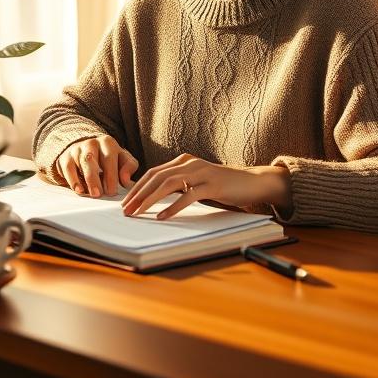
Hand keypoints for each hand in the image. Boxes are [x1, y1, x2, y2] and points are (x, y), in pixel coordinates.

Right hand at [56, 136, 138, 197]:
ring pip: (82, 163)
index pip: (110, 158)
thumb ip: (128, 167)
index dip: (112, 175)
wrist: (85, 149)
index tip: (112, 191)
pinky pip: (68, 168)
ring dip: (88, 179)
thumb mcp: (121, 159)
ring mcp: (77, 149)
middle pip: (93, 158)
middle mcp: (92, 143)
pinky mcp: (66, 158)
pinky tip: (79, 190)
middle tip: (102, 194)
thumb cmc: (107, 158)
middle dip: (97, 178)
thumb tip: (127, 181)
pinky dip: (73, 180)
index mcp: (108, 143)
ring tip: (93, 194)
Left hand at [121, 153, 291, 219]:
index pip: (153, 172)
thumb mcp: (197, 181)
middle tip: (126, 210)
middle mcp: (189, 163)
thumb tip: (154, 196)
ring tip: (139, 213)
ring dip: (150, 200)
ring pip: (168, 184)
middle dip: (138, 194)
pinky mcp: (212, 184)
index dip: (137, 187)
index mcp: (184, 161)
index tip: (126, 202)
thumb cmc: (222, 185)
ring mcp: (201, 172)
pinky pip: (188, 195)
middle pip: (157, 177)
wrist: (251, 182)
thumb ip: (179, 183)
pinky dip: (173, 207)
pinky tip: (162, 217)